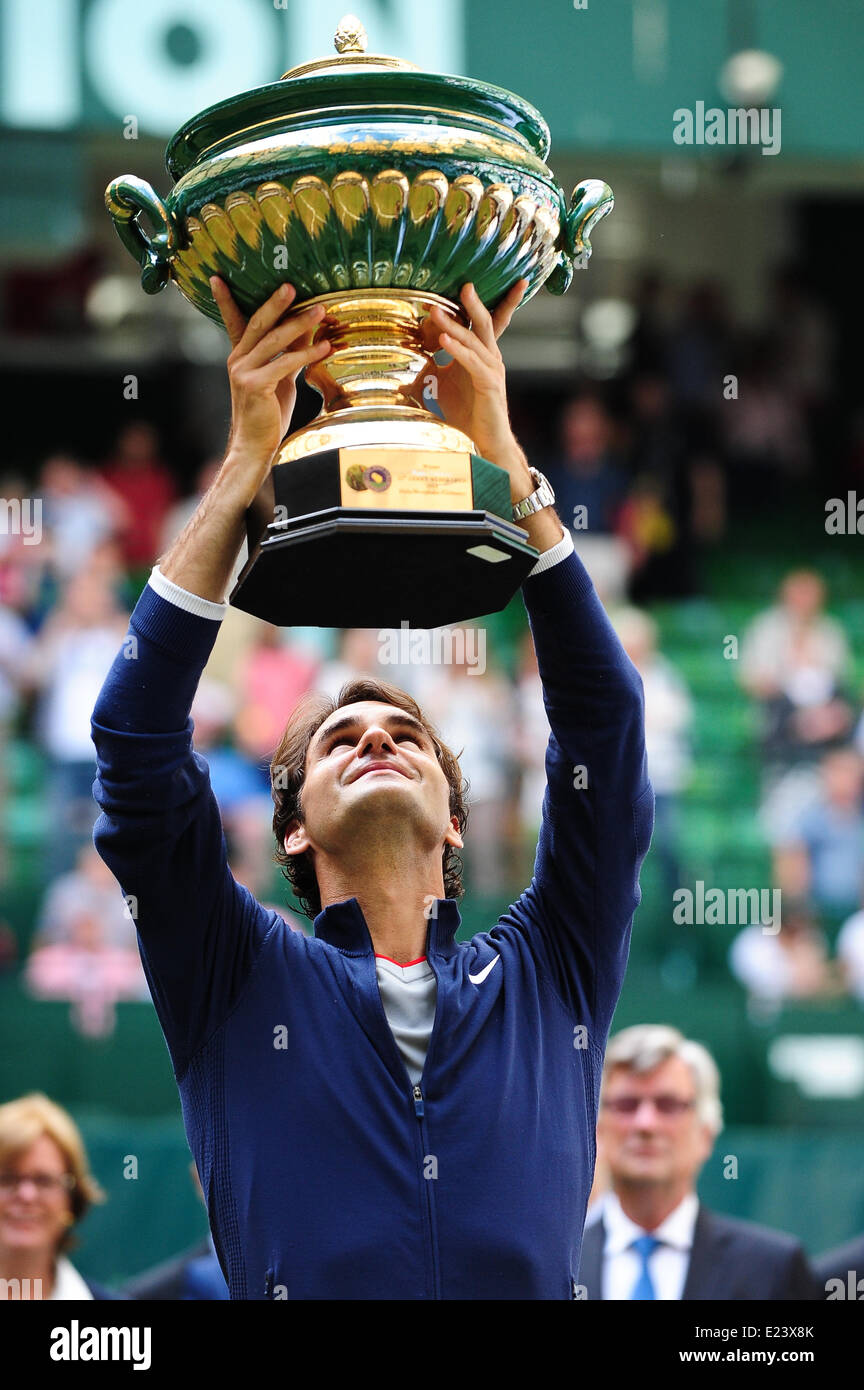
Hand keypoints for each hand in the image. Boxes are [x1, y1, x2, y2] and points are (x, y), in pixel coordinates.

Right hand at [210, 277, 330, 467]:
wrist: (254, 445)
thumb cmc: (267, 413)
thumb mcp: (280, 378)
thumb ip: (288, 353)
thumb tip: (305, 328)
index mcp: (239, 356)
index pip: (233, 321)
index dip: (226, 299)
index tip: (217, 277)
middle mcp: (237, 360)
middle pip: (258, 323)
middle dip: (276, 302)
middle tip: (292, 285)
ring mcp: (244, 372)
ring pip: (275, 340)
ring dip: (300, 323)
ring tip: (321, 310)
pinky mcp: (256, 385)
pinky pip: (285, 363)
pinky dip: (308, 354)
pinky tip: (325, 347)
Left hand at [415, 279, 527, 469]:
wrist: (484, 442)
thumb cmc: (467, 414)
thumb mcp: (440, 388)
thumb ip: (426, 373)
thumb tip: (400, 374)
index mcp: (481, 354)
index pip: (484, 322)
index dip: (481, 303)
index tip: (468, 282)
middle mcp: (490, 358)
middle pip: (484, 322)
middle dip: (473, 303)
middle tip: (463, 283)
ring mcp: (493, 370)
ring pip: (475, 340)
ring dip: (454, 325)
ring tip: (435, 311)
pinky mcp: (489, 385)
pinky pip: (473, 362)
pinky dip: (458, 349)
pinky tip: (443, 340)